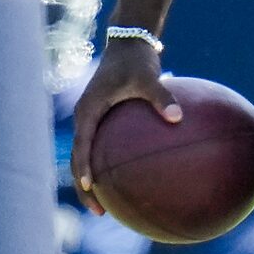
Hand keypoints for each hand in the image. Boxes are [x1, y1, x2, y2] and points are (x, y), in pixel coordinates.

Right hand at [68, 35, 179, 216]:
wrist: (128, 43)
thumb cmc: (137, 60)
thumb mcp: (149, 76)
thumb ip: (161, 97)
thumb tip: (176, 118)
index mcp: (89, 109)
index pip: (82, 143)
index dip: (84, 166)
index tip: (90, 186)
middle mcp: (85, 116)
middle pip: (78, 157)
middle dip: (84, 186)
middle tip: (97, 210)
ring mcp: (91, 119)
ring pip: (84, 155)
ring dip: (91, 181)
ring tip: (105, 207)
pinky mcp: (100, 119)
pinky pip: (98, 147)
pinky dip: (105, 166)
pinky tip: (125, 181)